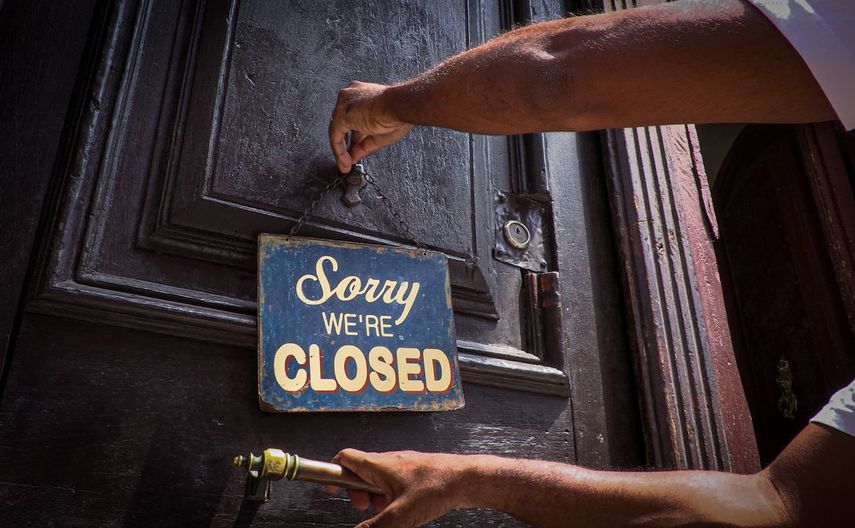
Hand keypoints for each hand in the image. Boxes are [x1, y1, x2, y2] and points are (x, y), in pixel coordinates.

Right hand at [325, 449, 468, 527]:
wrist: (467, 479)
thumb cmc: (437, 488)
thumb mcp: (400, 515)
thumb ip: (374, 527)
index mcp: (380, 465)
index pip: (346, 457)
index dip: (333, 471)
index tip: (328, 487)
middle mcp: (390, 460)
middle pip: (360, 470)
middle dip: (356, 491)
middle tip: (364, 508)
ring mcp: (404, 464)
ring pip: (377, 477)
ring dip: (374, 494)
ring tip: (385, 510)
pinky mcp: (416, 471)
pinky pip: (393, 480)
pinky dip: (390, 494)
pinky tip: (402, 507)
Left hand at [329, 81, 412, 172]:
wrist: (400, 106)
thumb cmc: (398, 115)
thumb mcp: (380, 135)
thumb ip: (364, 145)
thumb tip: (354, 156)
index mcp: (363, 94)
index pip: (353, 117)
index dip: (355, 136)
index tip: (357, 149)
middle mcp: (351, 95)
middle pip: (342, 123)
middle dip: (347, 143)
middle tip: (350, 158)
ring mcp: (344, 104)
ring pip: (337, 130)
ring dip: (340, 149)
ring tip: (346, 164)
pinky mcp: (341, 115)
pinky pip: (335, 136)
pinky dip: (339, 151)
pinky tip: (345, 161)